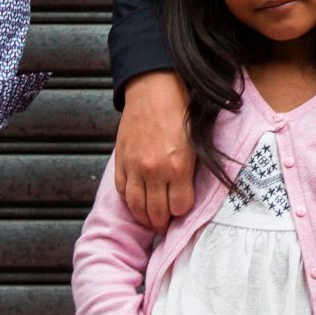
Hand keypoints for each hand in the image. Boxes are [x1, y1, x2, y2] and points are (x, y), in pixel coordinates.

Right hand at [113, 71, 195, 231]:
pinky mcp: (121, 161)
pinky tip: (137, 202)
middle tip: (165, 224)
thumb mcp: (195, 143)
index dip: (181, 212)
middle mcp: (155, 171)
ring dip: (145, 218)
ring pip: (137, 207)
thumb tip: (185, 195)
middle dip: (163, 223)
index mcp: (178, 166)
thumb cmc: (180, 113)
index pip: (180, 207)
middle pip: (157, 213)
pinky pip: (123, 191)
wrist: (154, 90)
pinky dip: (129, 201)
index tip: (181, 210)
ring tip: (151, 219)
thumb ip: (188, 171)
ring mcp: (135, 167)